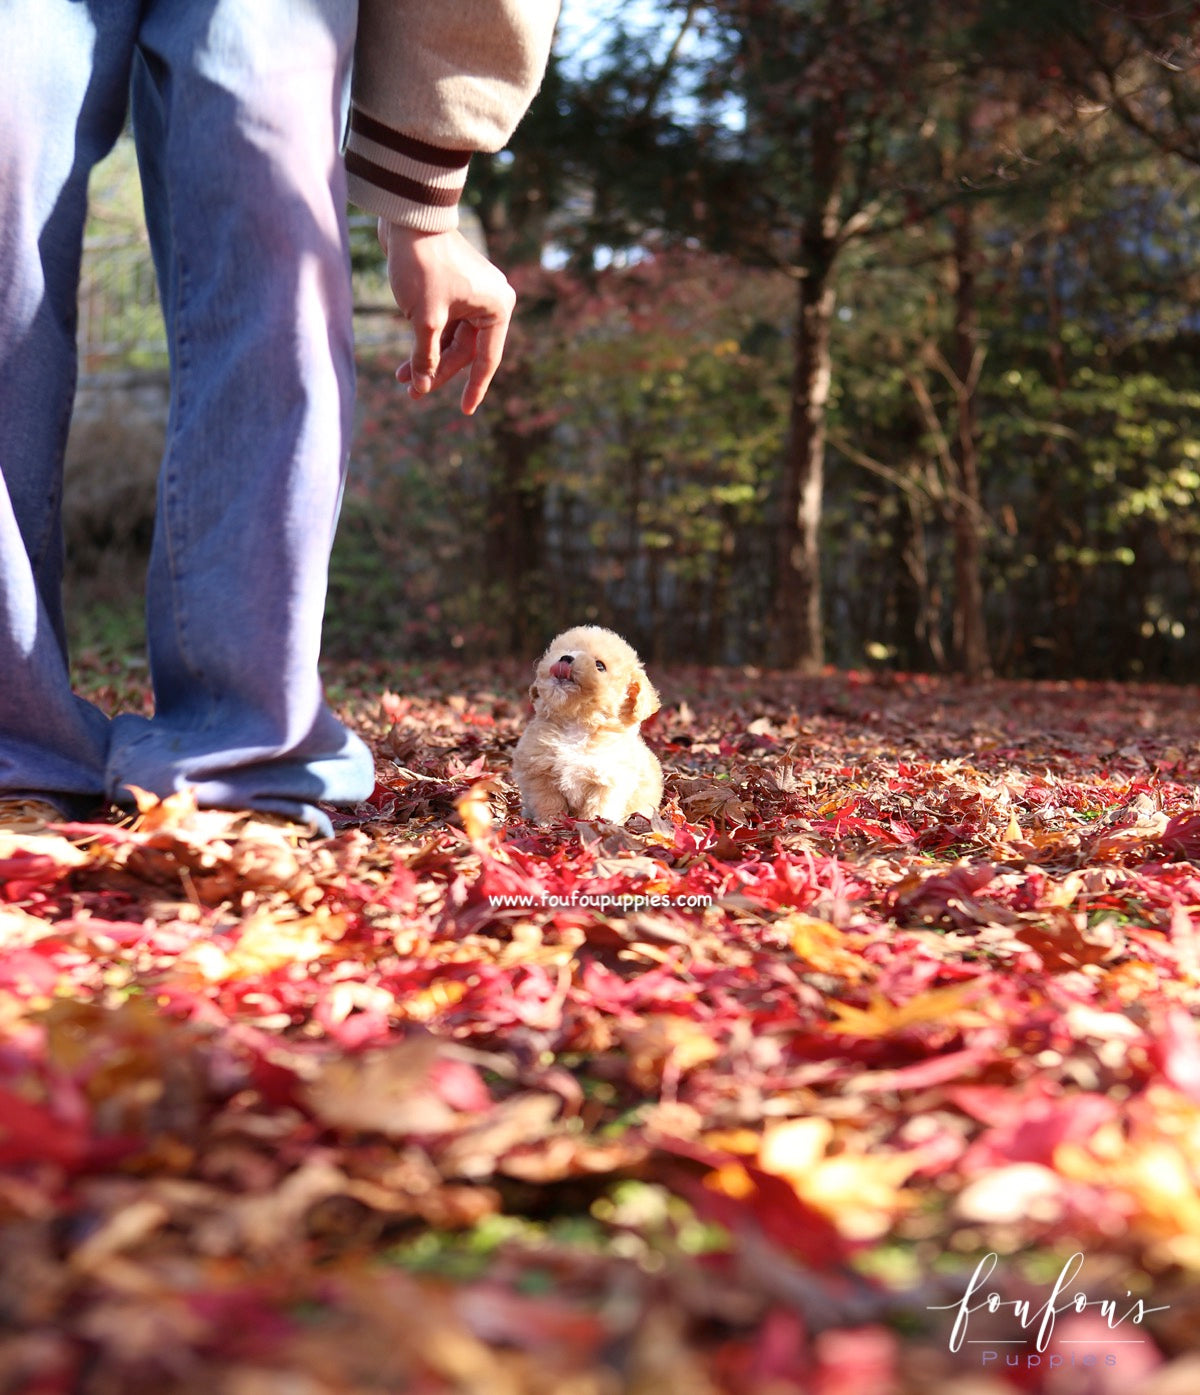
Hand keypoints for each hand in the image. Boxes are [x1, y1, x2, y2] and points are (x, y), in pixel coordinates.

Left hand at [379, 220, 516, 414]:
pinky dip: (424, 340)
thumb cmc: (423, 266)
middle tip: (412, 393)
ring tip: (402, 378)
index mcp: (497, 308)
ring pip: (449, 339)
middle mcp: (490, 302)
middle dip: (436, 371)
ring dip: (426, 358)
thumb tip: (421, 387)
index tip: (465, 411)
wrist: (408, 217)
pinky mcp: (451, 289)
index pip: (486, 360)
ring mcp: (470, 295)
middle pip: (464, 351)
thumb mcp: (424, 319)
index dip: (474, 388)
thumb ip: (425, 357)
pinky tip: (406, 359)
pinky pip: (442, 324)